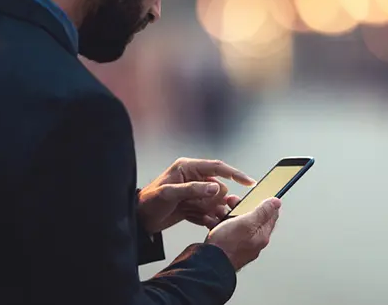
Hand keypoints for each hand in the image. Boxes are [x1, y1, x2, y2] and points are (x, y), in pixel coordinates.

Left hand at [138, 158, 254, 233]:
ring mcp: (194, 192)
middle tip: (203, 208)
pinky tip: (196, 219)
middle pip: (218, 188)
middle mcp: (193, 178)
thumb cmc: (148, 202)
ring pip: (214, 202)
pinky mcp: (193, 205)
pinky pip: (207, 212)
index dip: (235, 174)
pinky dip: (204, 218)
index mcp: (188, 167)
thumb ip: (193, 190)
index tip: (250, 183)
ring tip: (197, 214)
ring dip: (209, 210)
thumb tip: (215, 187)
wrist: (137, 220)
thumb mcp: (169, 194)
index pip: (217, 167)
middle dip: (215, 200)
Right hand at [205, 198, 280, 270]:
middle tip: (231, 201)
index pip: (270, 215)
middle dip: (240, 206)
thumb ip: (262, 212)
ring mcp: (240, 244)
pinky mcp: (227, 246)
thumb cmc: (227, 246)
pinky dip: (217, 224)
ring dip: (226, 213)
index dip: (263, 202)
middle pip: (251, 217)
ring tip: (217, 211)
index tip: (255, 195)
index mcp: (261, 235)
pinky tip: (210, 220)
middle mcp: (253, 241)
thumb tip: (276, 202)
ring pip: (235, 222)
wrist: (208, 264)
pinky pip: (224, 231)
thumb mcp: (247, 223)